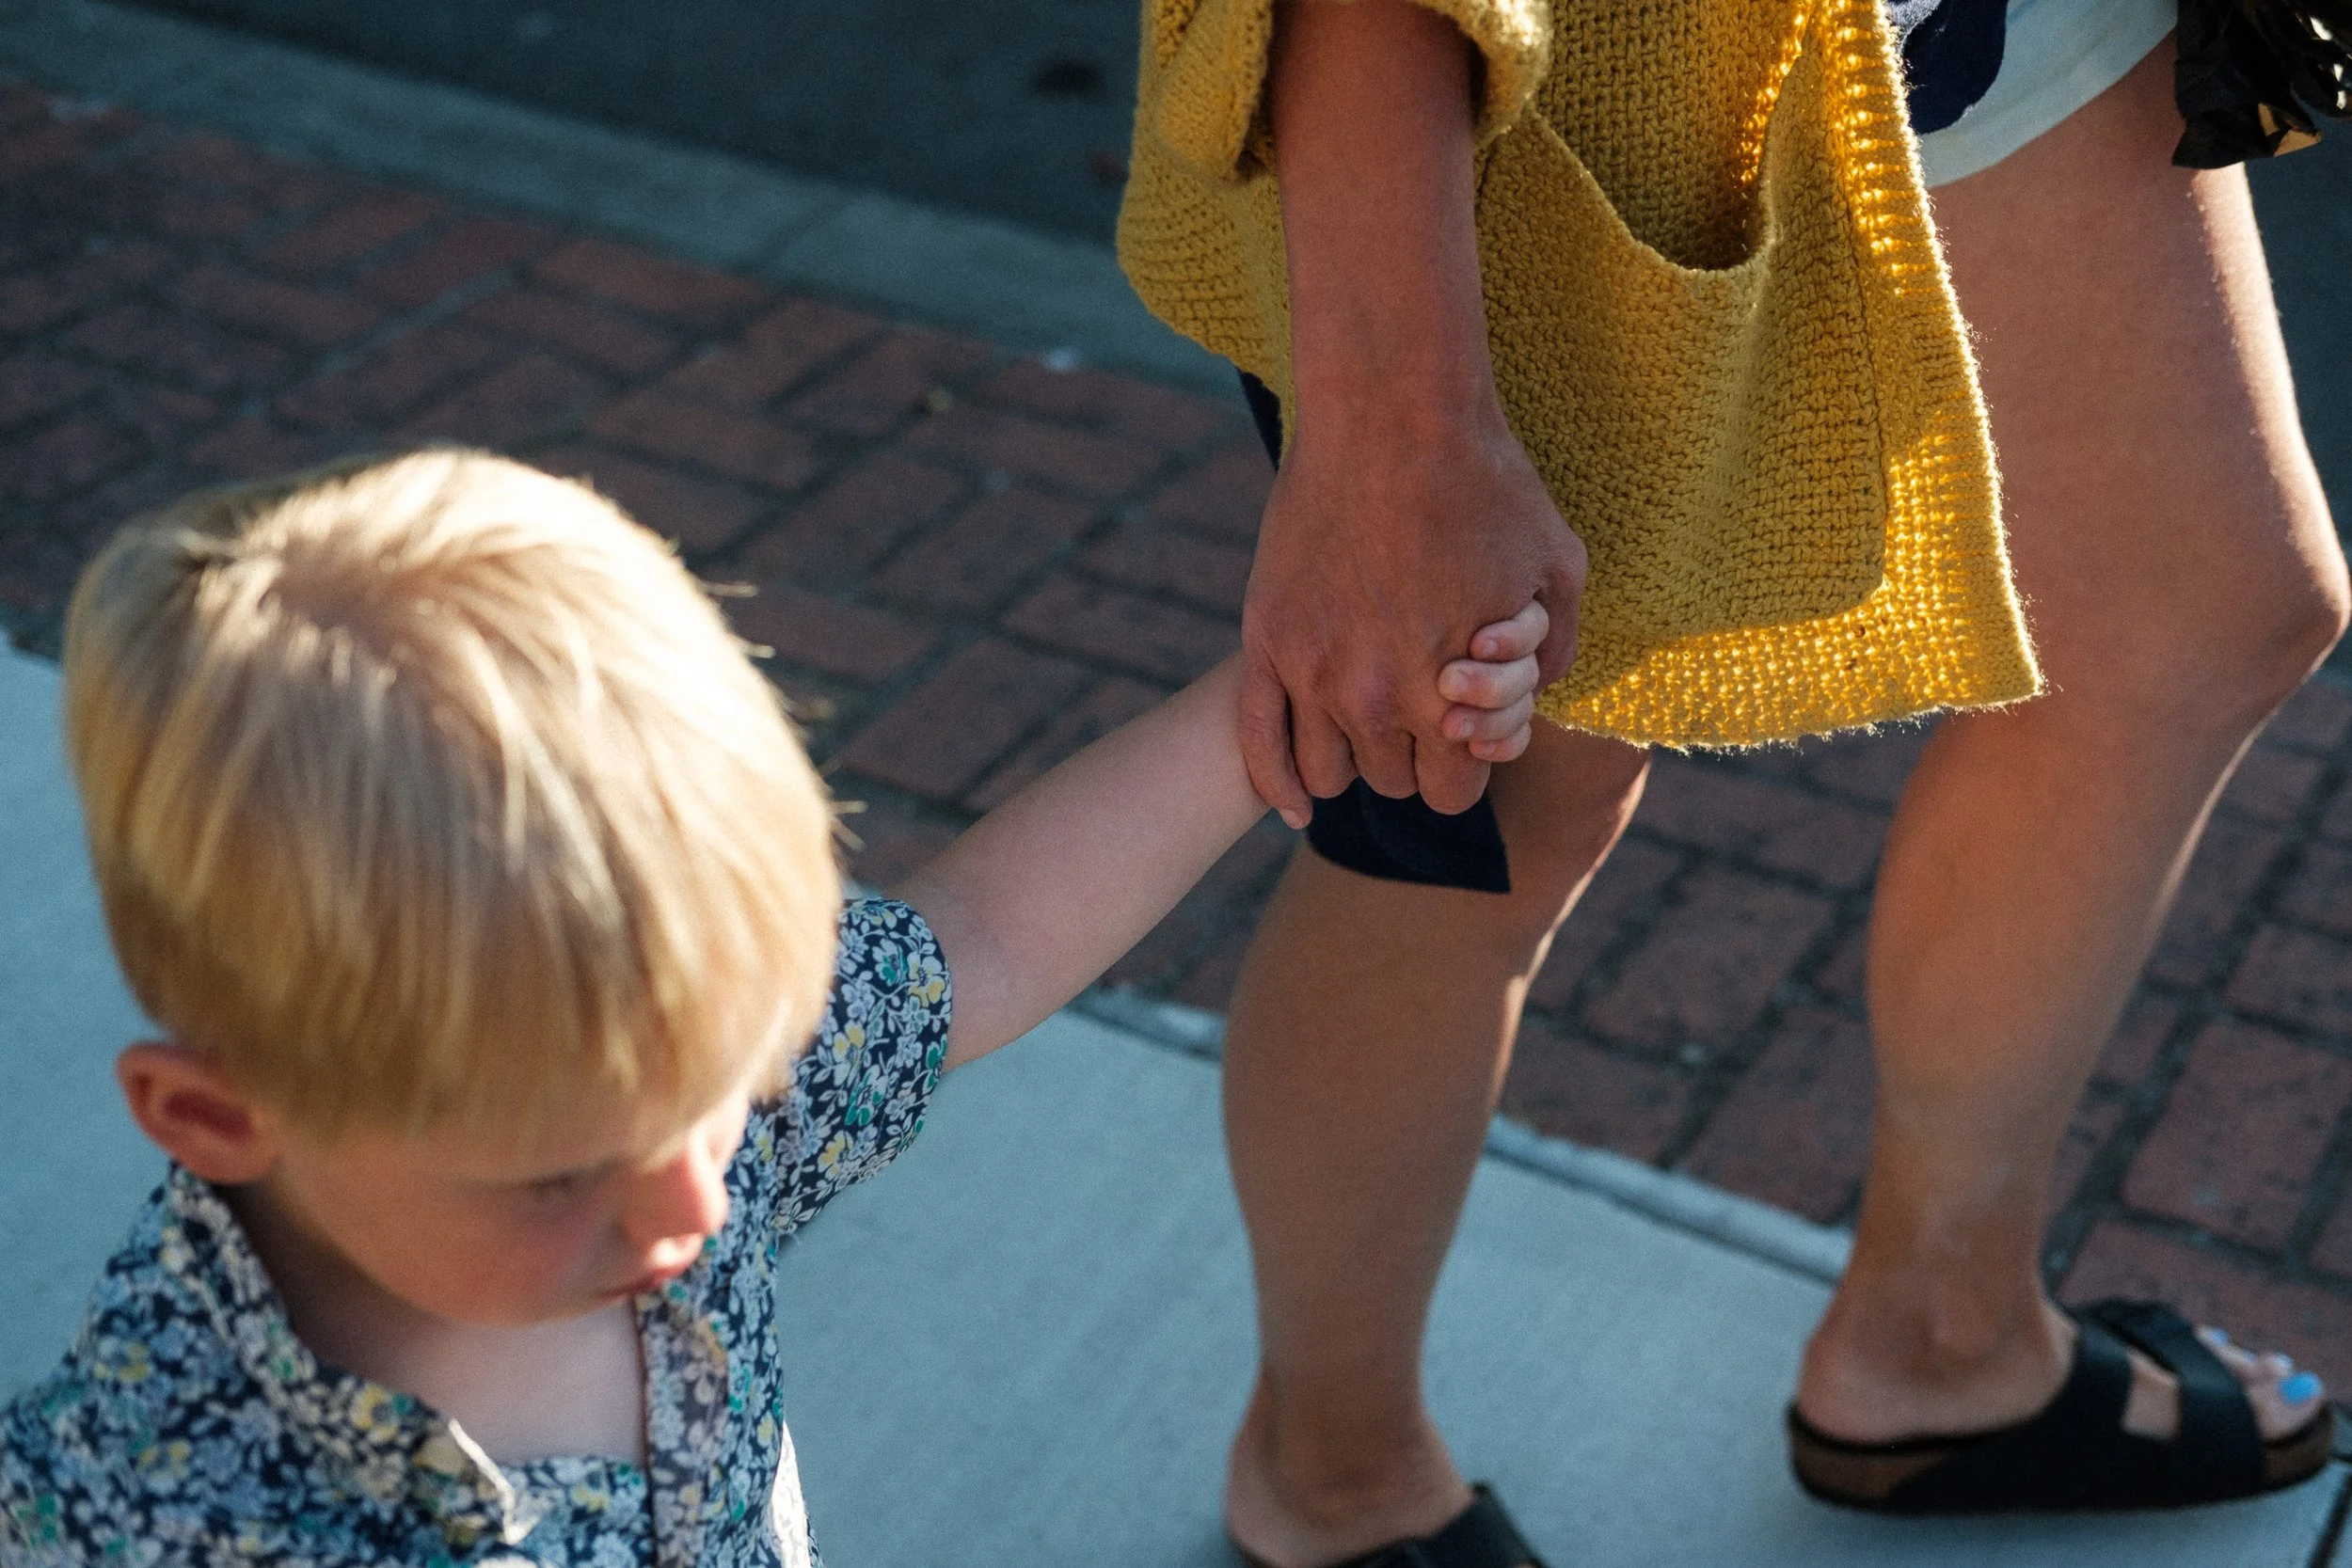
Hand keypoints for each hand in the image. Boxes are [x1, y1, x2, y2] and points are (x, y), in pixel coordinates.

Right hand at [1238, 404, 1585, 825]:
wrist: (1394, 413)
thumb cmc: (1488, 483)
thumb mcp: (1558, 567)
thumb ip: (1555, 648)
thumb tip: (1537, 695)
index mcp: (1451, 696)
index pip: (1453, 792)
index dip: (1464, 764)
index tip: (1463, 731)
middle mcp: (1377, 700)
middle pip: (1390, 782)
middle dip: (1410, 756)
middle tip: (1416, 710)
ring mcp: (1311, 673)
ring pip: (1326, 772)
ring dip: (1349, 759)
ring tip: (1363, 720)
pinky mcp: (1265, 640)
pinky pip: (1258, 743)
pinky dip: (1277, 782)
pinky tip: (1295, 803)